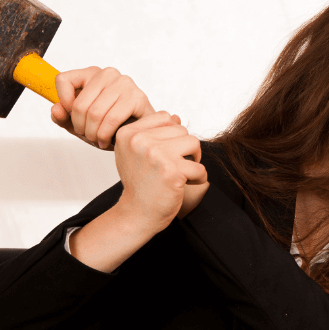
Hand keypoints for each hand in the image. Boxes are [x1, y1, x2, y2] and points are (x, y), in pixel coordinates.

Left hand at [50, 67, 155, 149]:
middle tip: (88, 135)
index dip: (63, 102)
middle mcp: (107, 74)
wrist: (138, 132)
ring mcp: (124, 83)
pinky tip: (107, 140)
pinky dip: (106, 134)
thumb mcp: (80, 123)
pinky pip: (111, 119)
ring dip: (93, 133)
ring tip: (98, 139)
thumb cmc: (110, 125)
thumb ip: (63, 117)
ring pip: (95, 113)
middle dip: (80, 127)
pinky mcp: (137, 97)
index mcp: (91, 74)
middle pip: (79, 104)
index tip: (72, 115)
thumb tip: (56, 109)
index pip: (63, 79)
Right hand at [114, 112, 207, 235]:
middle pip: (182, 130)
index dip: (172, 134)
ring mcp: (156, 155)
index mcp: (129, 133)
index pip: (165, 117)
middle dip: (185, 148)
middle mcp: (140, 141)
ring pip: (194, 143)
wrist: (137, 213)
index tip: (167, 152)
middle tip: (176, 165)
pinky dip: (199, 177)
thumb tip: (177, 117)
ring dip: (194, 160)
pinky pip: (199, 167)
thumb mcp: (136, 152)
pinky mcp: (172, 172)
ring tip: (183, 172)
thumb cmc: (140, 183)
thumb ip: (153, 133)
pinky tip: (186, 184)